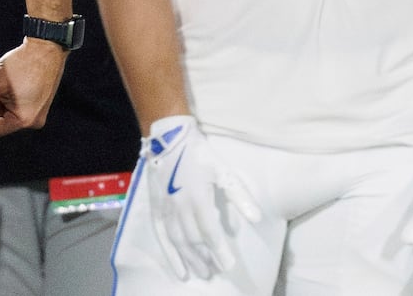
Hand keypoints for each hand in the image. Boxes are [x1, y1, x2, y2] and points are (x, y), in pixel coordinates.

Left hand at [0, 39, 65, 137]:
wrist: (47, 48)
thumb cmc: (25, 63)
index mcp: (23, 119)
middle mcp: (33, 121)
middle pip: (2, 121)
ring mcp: (38, 112)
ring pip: (10, 112)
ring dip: (2, 101)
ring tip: (3, 83)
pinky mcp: (40, 104)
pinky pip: (20, 106)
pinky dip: (12, 97)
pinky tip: (11, 83)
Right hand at [138, 115, 260, 280]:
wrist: (169, 139)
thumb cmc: (200, 154)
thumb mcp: (223, 171)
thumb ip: (239, 196)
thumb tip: (256, 218)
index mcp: (198, 198)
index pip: (209, 233)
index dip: (219, 251)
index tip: (228, 266)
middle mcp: (179, 207)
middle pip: (193, 240)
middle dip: (205, 258)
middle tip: (215, 272)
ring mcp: (165, 208)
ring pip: (177, 240)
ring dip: (189, 259)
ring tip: (200, 272)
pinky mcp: (155, 206)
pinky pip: (161, 234)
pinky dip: (168, 253)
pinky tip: (177, 266)